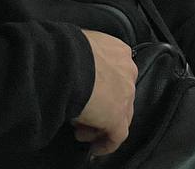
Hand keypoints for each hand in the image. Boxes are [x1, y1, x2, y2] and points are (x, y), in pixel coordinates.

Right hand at [74, 30, 137, 155]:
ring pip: (121, 116)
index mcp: (120, 52)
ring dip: (102, 126)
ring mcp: (126, 95)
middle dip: (103, 108)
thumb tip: (73, 66)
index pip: (117, 73)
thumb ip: (85, 57)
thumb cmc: (67, 52)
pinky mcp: (117, 117)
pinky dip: (106, 144)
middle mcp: (128, 72)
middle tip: (85, 115)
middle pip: (121, 96)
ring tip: (82, 132)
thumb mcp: (80, 46)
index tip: (91, 95)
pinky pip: (117, 136)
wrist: (67, 64)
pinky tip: (95, 148)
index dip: (105, 88)